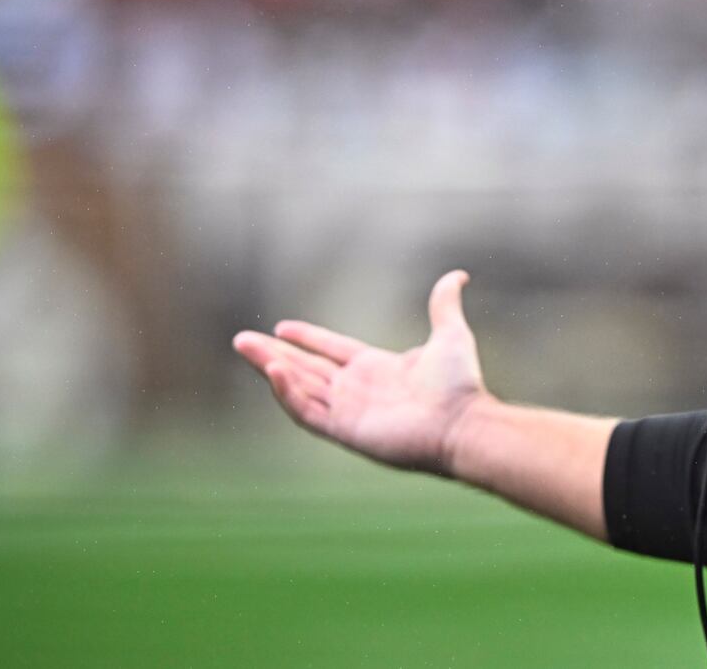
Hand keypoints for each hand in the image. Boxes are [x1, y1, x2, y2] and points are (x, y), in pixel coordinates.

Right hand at [232, 270, 488, 475]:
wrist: (463, 422)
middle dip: (274, 353)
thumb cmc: (460, 385)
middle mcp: (357, 390)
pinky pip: (307, 411)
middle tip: (242, 339)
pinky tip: (274, 370)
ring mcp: (348, 411)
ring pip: (299, 387)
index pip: (331, 351)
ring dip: (271, 368)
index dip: (307, 338)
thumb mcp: (450, 334)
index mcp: (376, 368)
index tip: (282, 327)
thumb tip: (459, 276)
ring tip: (245, 347)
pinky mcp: (344, 430)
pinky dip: (288, 393)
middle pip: (306, 369)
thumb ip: (443, 305)